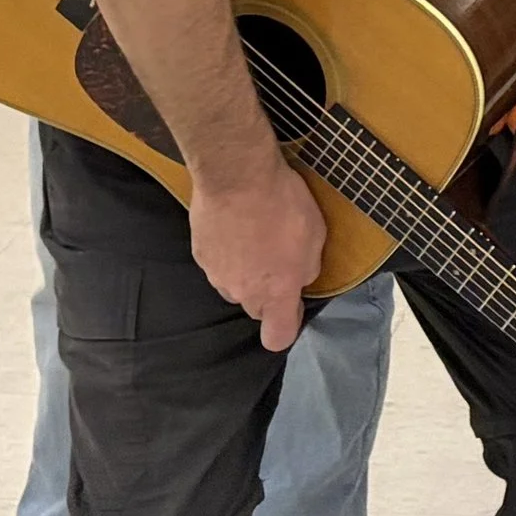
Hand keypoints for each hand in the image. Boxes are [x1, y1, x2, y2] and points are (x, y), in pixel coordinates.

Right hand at [187, 156, 326, 351]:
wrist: (236, 177)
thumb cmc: (283, 206)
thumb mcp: (316, 235)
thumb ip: (308, 267)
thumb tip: (300, 277)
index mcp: (275, 292)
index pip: (277, 337)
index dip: (287, 326)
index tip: (293, 306)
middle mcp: (242, 291)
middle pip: (255, 308)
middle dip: (268, 291)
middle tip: (279, 258)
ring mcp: (216, 274)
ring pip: (234, 285)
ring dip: (246, 271)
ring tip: (256, 236)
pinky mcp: (200, 254)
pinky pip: (218, 263)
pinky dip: (227, 251)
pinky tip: (237, 226)